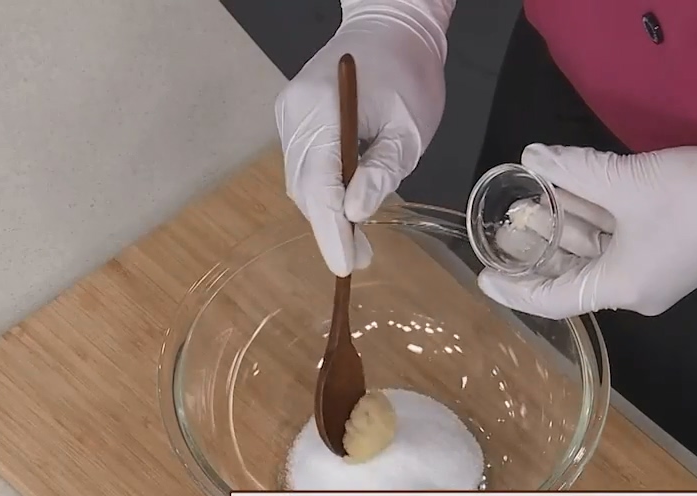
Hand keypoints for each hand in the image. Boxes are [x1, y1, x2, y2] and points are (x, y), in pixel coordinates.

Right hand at [276, 1, 453, 275]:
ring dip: (325, 212)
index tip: (344, 267)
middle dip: (329, 228)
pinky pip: (302, 166)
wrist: (389, 27)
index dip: (330, 231)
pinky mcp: (292, 119)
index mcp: (322, 110)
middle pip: (303, 187)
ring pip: (300, 180)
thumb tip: (355, 215)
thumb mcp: (408, 130)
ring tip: (355, 242)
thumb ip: (382, 171)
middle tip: (358, 259)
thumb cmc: (408, 75)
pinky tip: (344, 206)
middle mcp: (294, 114)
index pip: (319, 184)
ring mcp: (288, 115)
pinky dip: (321, 191)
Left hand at [477, 137, 696, 317]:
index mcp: (622, 288)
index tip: (483, 276)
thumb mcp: (626, 181)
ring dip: (564, 228)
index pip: (554, 299)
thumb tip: (531, 157)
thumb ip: (573, 171)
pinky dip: (590, 222)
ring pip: (593, 253)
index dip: (515, 289)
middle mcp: (633, 289)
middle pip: (571, 274)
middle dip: (536, 249)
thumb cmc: (694, 195)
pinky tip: (568, 193)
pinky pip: (614, 242)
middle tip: (503, 226)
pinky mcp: (665, 251)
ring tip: (527, 203)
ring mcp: (651, 271)